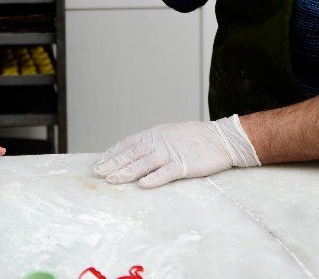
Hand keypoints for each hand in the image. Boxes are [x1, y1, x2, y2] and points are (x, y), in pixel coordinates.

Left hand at [93, 115, 259, 187]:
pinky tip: (142, 184)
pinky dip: (153, 179)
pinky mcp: (183, 165)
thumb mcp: (169, 134)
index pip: (128, 144)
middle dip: (113, 164)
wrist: (220, 138)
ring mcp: (170, 153)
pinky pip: (166, 173)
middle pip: (131, 154)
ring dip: (126, 172)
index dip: (113, 153)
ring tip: (112, 180)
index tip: (101, 162)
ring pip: (143, 164)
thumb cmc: (195, 138)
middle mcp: (159, 142)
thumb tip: (135, 151)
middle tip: (98, 173)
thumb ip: (153, 142)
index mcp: (154, 134)